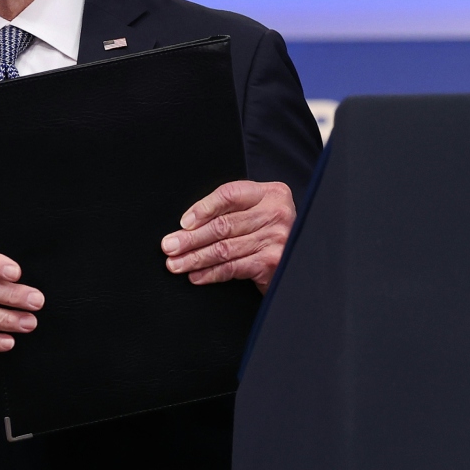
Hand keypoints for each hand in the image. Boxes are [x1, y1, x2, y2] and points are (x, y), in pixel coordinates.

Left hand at [161, 180, 294, 291]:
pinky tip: (196, 276)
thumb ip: (233, 210)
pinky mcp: (272, 263)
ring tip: (176, 264)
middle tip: (169, 246)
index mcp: (271, 193)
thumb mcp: (258, 212)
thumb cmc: (271, 233)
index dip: (203, 208)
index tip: (183, 223)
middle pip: (224, 224)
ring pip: (225, 248)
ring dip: (195, 258)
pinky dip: (211, 273)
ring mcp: (276, 239)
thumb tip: (189, 225)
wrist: (300, 259)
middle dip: (191, 238)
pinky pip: (233, 268)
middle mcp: (276, 213)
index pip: (230, 195)